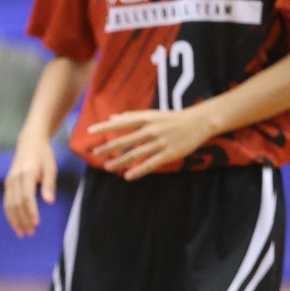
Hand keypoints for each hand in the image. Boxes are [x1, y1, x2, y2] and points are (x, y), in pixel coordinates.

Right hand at [3, 130, 57, 237]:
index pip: (27, 196)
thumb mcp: (51, 167)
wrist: (29, 142)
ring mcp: (9, 181)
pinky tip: (15, 223)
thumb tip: (49, 202)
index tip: (36, 223)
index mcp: (27, 174)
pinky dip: (10, 214)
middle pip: (16, 203)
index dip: (31, 211)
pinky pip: (6, 201)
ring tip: (22, 232)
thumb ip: (50, 185)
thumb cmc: (43, 155)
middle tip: (30, 233)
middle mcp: (15, 179)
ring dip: (14, 220)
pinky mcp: (7, 184)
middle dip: (22, 219)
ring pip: (9, 204)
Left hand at [87, 107, 211, 179]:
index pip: (122, 123)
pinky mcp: (169, 153)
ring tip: (108, 167)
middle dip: (109, 148)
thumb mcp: (152, 114)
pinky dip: (139, 170)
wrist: (199, 122)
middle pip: (126, 140)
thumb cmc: (172, 118)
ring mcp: (160, 142)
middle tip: (95, 153)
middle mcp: (151, 130)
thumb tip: (111, 118)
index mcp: (146, 119)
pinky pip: (151, 164)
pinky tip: (127, 176)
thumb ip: (131, 116)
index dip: (106, 127)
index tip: (90, 131)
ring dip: (120, 161)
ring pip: (136, 154)